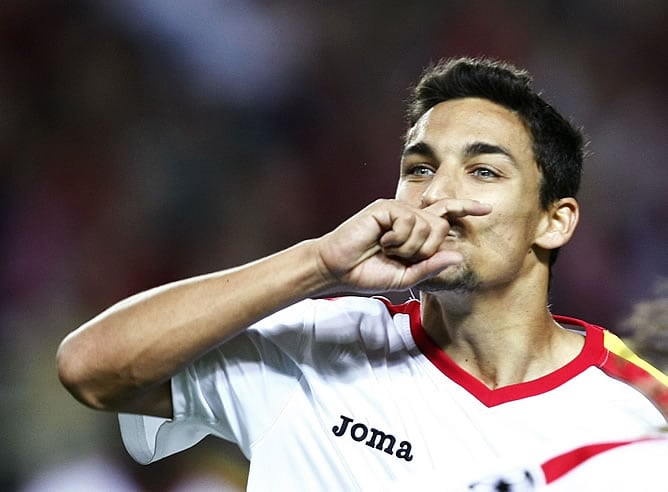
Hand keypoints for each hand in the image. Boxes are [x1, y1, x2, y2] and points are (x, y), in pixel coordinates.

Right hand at [314, 198, 490, 291]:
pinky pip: (408, 221)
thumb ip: (431, 266)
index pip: (445, 215)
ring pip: (427, 225)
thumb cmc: (367, 273)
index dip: (465, 210)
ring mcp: (397, 210)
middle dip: (425, 249)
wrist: (338, 270)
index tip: (487, 209)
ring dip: (408, 247)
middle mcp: (409, 216)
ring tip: (386, 249)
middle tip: (401, 256)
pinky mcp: (385, 207)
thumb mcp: (406, 277)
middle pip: (441, 226)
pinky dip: (397, 238)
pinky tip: (381, 241)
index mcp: (414, 231)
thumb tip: (459, 255)